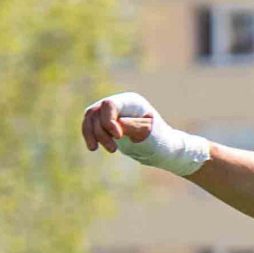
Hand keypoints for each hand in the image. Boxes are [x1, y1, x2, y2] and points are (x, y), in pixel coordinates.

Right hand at [79, 92, 211, 175]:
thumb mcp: (149, 136)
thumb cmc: (160, 142)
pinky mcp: (106, 123)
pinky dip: (89, 135)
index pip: (110, 104)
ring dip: (91, 134)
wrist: (164, 150)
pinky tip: (93, 147)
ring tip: (98, 149)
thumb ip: (132, 127)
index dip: (108, 120)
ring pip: (91, 118)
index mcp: (132, 102)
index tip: (118, 137)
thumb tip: (115, 123)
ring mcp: (112, 112)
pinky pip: (90, 125)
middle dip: (100, 132)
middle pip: (97, 111)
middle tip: (113, 150)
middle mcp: (120, 103)